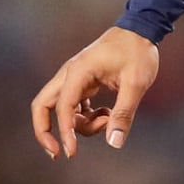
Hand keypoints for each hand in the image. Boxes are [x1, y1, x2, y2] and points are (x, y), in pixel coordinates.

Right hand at [31, 26, 159, 158]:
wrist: (141, 30)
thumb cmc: (138, 52)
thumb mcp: (136, 83)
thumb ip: (124, 113)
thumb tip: (114, 142)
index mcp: (79, 72)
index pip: (62, 107)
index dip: (64, 132)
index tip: (72, 152)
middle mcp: (69, 75)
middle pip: (42, 107)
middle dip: (46, 132)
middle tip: (60, 152)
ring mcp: (73, 78)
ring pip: (60, 109)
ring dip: (78, 123)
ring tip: (107, 120)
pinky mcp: (82, 82)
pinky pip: (73, 106)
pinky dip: (84, 116)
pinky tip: (106, 114)